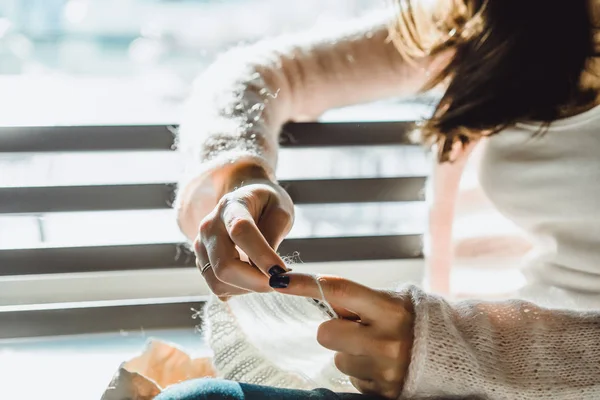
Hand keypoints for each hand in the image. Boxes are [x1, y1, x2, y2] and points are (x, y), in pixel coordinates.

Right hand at [193, 164, 294, 298]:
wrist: (245, 202)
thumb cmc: (267, 205)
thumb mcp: (280, 210)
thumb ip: (275, 235)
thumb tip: (271, 269)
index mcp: (231, 206)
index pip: (241, 232)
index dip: (261, 255)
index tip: (281, 272)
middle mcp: (209, 226)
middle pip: (224, 266)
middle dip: (255, 282)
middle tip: (280, 282)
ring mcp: (201, 246)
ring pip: (219, 282)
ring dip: (248, 288)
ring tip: (266, 276)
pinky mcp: (201, 262)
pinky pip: (218, 287)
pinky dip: (239, 290)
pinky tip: (253, 277)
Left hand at [269, 273, 413, 398]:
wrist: (454, 358)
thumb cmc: (414, 322)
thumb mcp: (392, 303)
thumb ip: (359, 301)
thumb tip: (318, 294)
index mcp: (389, 309)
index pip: (338, 291)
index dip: (305, 284)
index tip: (280, 279)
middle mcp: (386, 340)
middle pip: (325, 333)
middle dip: (334, 331)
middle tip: (355, 329)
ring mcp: (384, 370)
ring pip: (338, 359)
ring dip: (351, 354)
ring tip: (377, 350)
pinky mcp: (382, 393)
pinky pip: (352, 380)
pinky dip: (362, 373)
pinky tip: (382, 367)